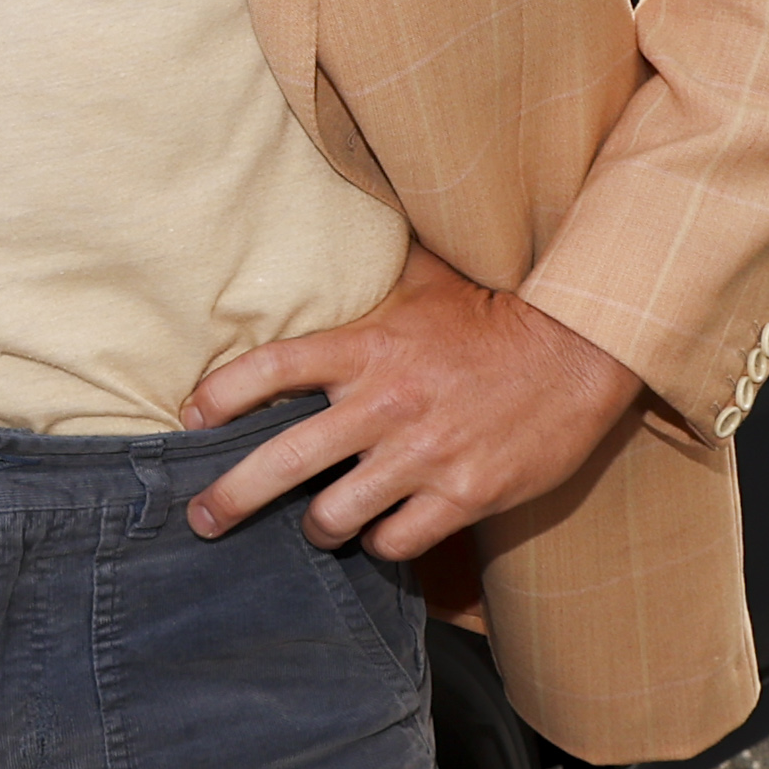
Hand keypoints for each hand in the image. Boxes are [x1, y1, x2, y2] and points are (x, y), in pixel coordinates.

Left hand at [179, 241, 640, 560]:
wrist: (578, 354)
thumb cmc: (491, 318)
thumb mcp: (424, 285)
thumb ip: (371, 277)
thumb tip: (334, 225)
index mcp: (368, 348)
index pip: (272, 369)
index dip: (220, 396)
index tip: (190, 419)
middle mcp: (386, 405)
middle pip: (282, 462)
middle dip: (231, 497)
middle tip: (203, 518)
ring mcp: (424, 456)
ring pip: (334, 517)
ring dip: (318, 527)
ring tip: (317, 527)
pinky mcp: (463, 497)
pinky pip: (395, 542)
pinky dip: (381, 543)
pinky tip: (383, 532)